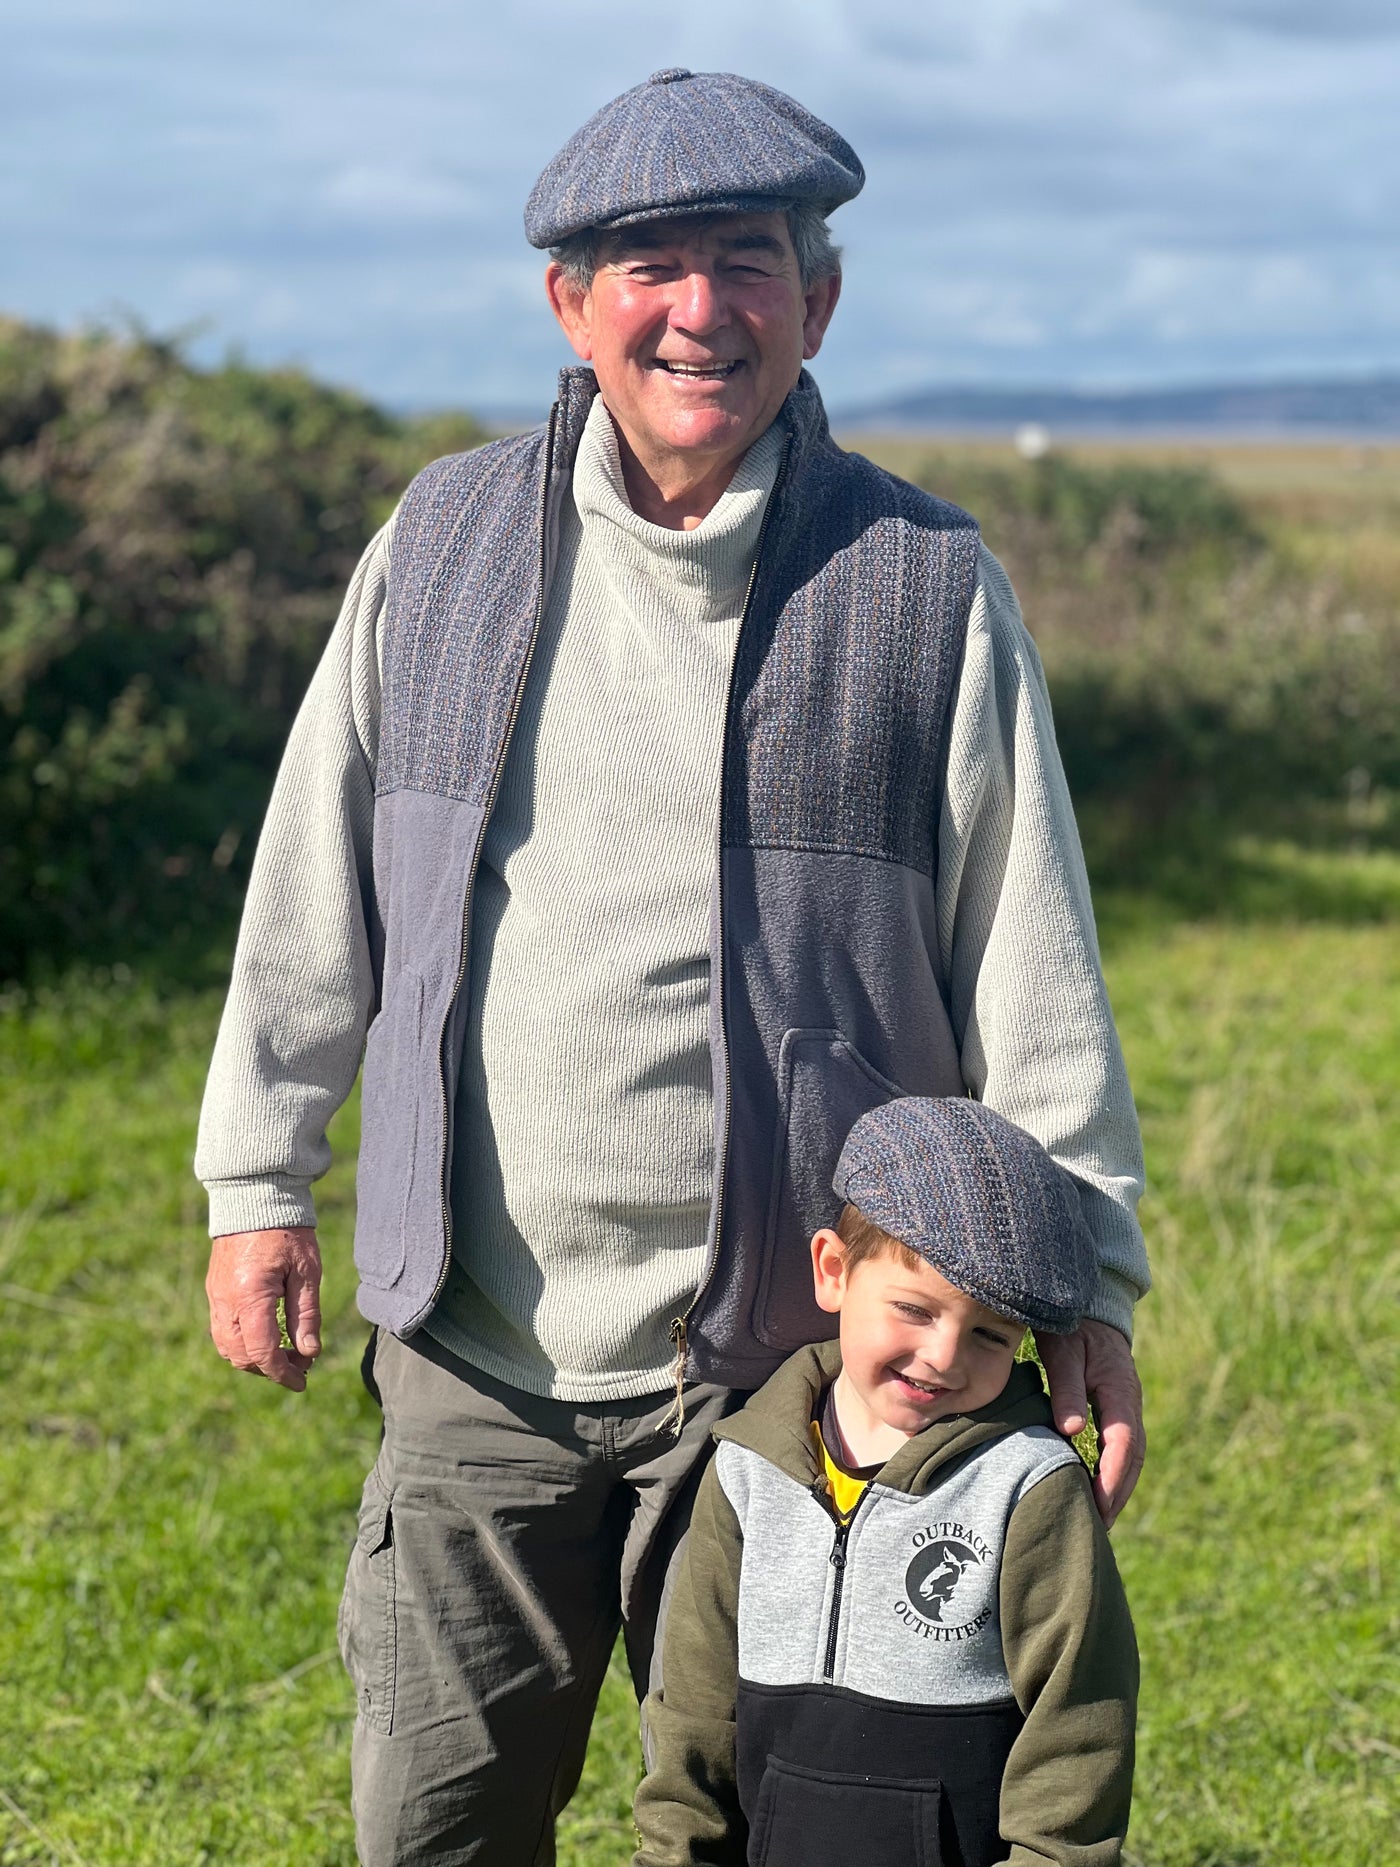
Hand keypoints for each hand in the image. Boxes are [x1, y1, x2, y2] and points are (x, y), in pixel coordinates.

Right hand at [206, 1228, 322, 1392]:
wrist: (256, 1196)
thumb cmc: (288, 1230)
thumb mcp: (307, 1271)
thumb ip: (306, 1314)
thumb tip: (309, 1353)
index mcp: (251, 1296)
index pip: (262, 1352)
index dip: (282, 1373)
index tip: (302, 1381)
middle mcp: (226, 1301)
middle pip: (241, 1356)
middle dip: (269, 1369)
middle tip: (301, 1365)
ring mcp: (215, 1296)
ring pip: (227, 1347)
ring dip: (254, 1359)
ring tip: (286, 1352)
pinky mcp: (214, 1290)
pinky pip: (222, 1330)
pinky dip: (242, 1343)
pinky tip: (268, 1335)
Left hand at [1034, 1319, 1144, 1528]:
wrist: (1086, 1305)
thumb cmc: (1070, 1326)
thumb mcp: (1063, 1351)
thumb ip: (1066, 1388)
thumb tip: (1072, 1431)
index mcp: (1120, 1389)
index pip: (1123, 1442)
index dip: (1112, 1476)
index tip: (1099, 1505)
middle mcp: (1130, 1401)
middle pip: (1133, 1456)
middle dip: (1119, 1492)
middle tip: (1099, 1524)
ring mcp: (1127, 1405)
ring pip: (1131, 1455)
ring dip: (1118, 1487)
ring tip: (1099, 1518)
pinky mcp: (1117, 1408)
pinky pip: (1122, 1447)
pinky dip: (1113, 1471)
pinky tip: (1094, 1489)